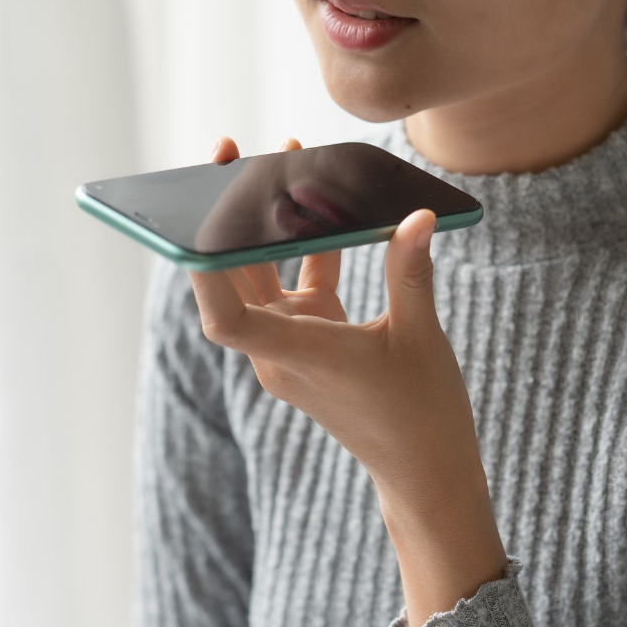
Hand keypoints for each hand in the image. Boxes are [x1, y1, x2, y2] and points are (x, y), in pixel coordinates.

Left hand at [191, 136, 507, 626]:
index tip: (200, 213)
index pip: (226, 316)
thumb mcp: (421, 338)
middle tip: (232, 152)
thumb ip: (410, 273)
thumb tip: (415, 215)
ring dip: (267, 223)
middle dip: (229, 215)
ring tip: (282, 159)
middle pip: (232, 277)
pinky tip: (324, 203)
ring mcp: (293, 345)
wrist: (427, 474)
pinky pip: (296, 284)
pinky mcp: (312, 341)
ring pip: (261, 274)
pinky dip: (306, 248)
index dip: (204, 267)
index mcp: (298, 357)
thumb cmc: (423, 417)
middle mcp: (280, 352)